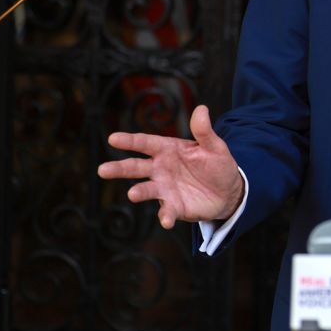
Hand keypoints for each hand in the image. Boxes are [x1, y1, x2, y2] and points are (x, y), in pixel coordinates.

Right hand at [98, 105, 243, 228]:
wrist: (228, 192)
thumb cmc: (217, 165)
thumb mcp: (214, 146)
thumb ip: (204, 131)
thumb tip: (202, 109)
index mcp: (168, 149)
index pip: (145, 143)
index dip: (130, 141)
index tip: (112, 138)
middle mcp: (161, 169)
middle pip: (136, 167)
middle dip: (119, 168)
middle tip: (102, 170)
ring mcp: (165, 188)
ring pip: (146, 189)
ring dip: (139, 192)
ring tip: (132, 194)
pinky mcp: (174, 207)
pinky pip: (167, 211)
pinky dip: (165, 216)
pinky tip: (166, 220)